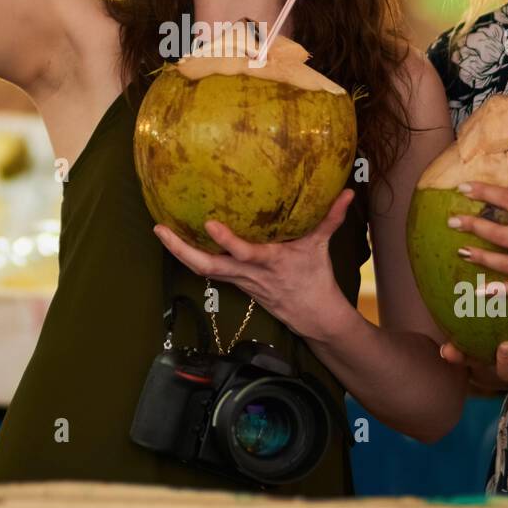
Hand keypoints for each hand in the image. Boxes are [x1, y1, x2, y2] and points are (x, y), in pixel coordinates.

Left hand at [152, 189, 356, 341]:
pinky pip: (207, 269)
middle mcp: (248, 273)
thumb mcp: (322, 246)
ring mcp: (238, 280)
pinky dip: (191, 256)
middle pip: (207, 266)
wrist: (312, 316)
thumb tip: (348, 191)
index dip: (228, 240)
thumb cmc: (315, 279)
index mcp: (270, 262)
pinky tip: (177, 240)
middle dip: (181, 250)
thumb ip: (331, 217)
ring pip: (202, 269)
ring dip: (179, 252)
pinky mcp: (234, 283)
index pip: (245, 253)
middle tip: (159, 229)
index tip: (211, 223)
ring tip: (160, 230)